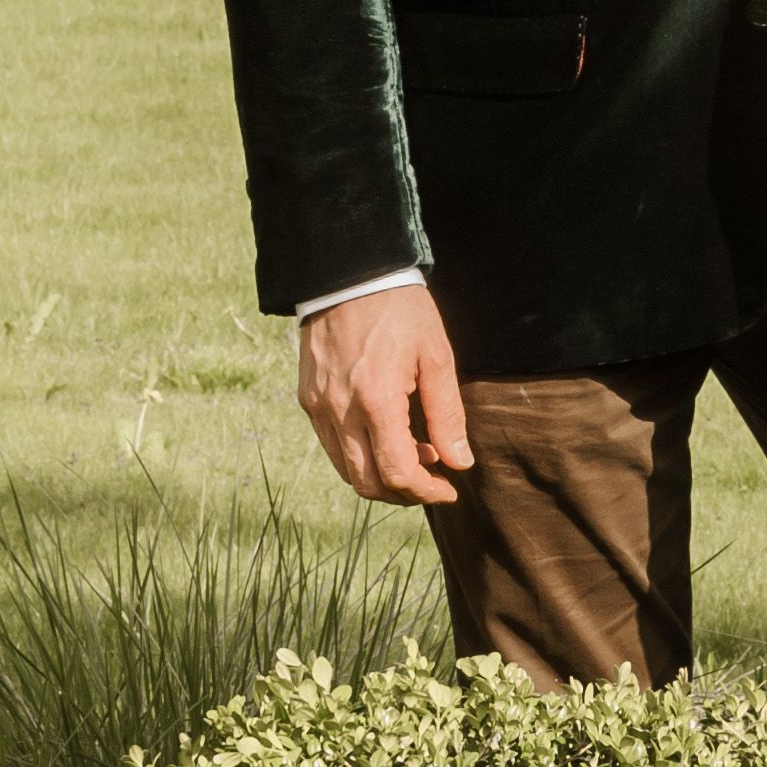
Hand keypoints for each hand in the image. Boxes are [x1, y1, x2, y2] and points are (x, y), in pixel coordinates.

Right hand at [295, 283, 470, 506]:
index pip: (398, 474)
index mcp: (376, 401)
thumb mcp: (437, 356)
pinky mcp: (308, 399)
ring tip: (414, 457)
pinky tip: (385, 438)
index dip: (426, 492)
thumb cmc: (401, 310)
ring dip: (380, 477)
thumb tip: (459, 461)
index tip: (449, 488)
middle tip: (433, 480)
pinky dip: (359, 456)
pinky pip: (332, 446)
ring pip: (346, 470)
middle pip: (368, 483)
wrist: (351, 273)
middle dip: (404, 493)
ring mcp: (318, 407)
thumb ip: (447, 414)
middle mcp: (340, 411)